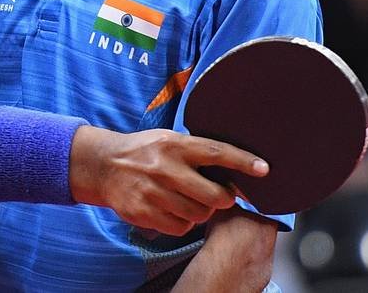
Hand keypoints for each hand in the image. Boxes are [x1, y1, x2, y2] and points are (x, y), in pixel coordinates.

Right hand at [69, 127, 268, 235]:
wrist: (104, 165)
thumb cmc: (145, 152)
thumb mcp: (168, 140)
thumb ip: (196, 152)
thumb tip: (234, 169)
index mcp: (174, 144)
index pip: (216, 153)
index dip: (242, 161)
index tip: (264, 168)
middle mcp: (164, 167)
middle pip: (213, 196)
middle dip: (223, 199)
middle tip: (220, 196)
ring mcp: (152, 191)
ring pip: (198, 215)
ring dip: (201, 211)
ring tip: (188, 199)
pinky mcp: (143, 212)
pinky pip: (180, 227)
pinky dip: (183, 223)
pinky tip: (173, 209)